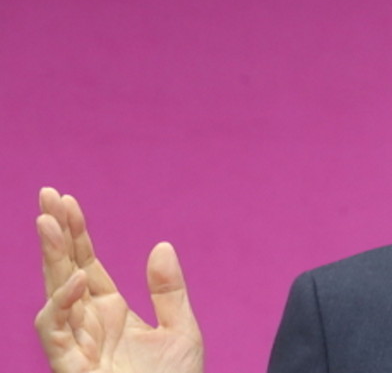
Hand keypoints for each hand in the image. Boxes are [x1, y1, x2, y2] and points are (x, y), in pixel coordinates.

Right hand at [35, 187, 204, 372]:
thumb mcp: (183, 330)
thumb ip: (169, 291)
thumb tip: (160, 246)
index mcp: (111, 311)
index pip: (86, 263)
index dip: (76, 233)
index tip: (65, 199)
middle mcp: (88, 324)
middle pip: (64, 270)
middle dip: (55, 235)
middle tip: (47, 195)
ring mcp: (77, 345)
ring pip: (54, 295)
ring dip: (51, 260)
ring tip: (50, 223)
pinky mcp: (73, 367)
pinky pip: (56, 333)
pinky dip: (62, 304)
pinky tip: (78, 277)